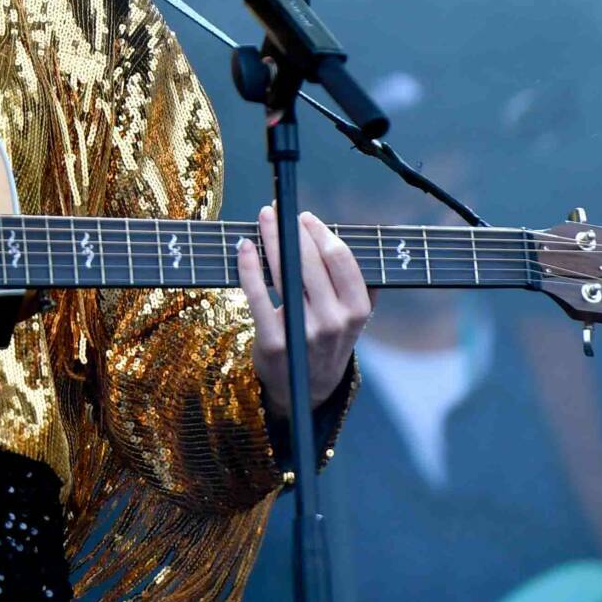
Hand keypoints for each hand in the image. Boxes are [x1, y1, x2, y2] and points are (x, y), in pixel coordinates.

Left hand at [237, 206, 369, 421]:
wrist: (306, 390)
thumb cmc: (327, 340)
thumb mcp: (351, 316)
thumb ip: (352, 281)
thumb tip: (335, 233)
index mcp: (358, 310)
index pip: (341, 259)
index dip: (320, 232)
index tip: (305, 217)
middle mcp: (334, 321)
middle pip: (310, 261)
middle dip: (291, 229)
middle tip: (277, 211)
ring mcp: (304, 332)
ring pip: (284, 273)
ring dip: (270, 239)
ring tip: (263, 219)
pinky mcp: (274, 341)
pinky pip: (257, 295)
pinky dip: (248, 267)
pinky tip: (243, 248)